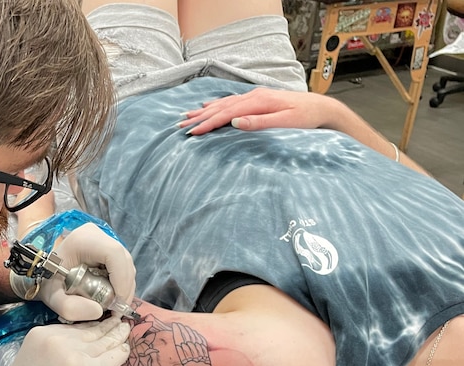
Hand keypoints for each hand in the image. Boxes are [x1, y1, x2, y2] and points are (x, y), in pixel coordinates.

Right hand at [0, 317, 130, 365]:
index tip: (100, 323)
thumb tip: (76, 342)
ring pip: (104, 342)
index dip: (89, 325)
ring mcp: (76, 356)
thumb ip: (50, 346)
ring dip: (117, 335)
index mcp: (40, 334)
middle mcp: (59, 340)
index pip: (73, 327)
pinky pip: (112, 358)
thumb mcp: (30, 358)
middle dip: (107, 326)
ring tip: (125, 329)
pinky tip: (125, 349)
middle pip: (90, 331)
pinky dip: (121, 353)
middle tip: (119, 321)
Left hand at [38, 223, 135, 320]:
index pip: (113, 253)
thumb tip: (99, 311)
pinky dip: (121, 283)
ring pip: (126, 263)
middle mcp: (96, 235)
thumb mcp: (51, 297)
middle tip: (118, 309)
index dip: (121, 278)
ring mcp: (103, 239)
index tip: (116, 301)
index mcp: (82, 240)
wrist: (43, 269)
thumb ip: (69, 308)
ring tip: (115, 305)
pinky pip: (122, 265)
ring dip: (125, 286)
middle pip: (123, 259)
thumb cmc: (47, 279)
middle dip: (125, 287)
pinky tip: (113, 296)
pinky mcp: (107, 247)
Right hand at [178, 88, 341, 135]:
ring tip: (188, 116)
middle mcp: (254, 96)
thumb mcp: (286, 122)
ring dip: (205, 110)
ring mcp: (255, 96)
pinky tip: (208, 106)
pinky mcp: (258, 99)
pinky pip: (231, 101)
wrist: (322, 108)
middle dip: (200, 117)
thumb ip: (260, 122)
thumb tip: (235, 122)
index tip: (192, 132)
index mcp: (259, 102)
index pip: (226, 114)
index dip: (207, 123)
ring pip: (224, 103)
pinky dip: (217, 105)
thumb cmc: (306, 117)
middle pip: (221, 107)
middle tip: (181, 125)